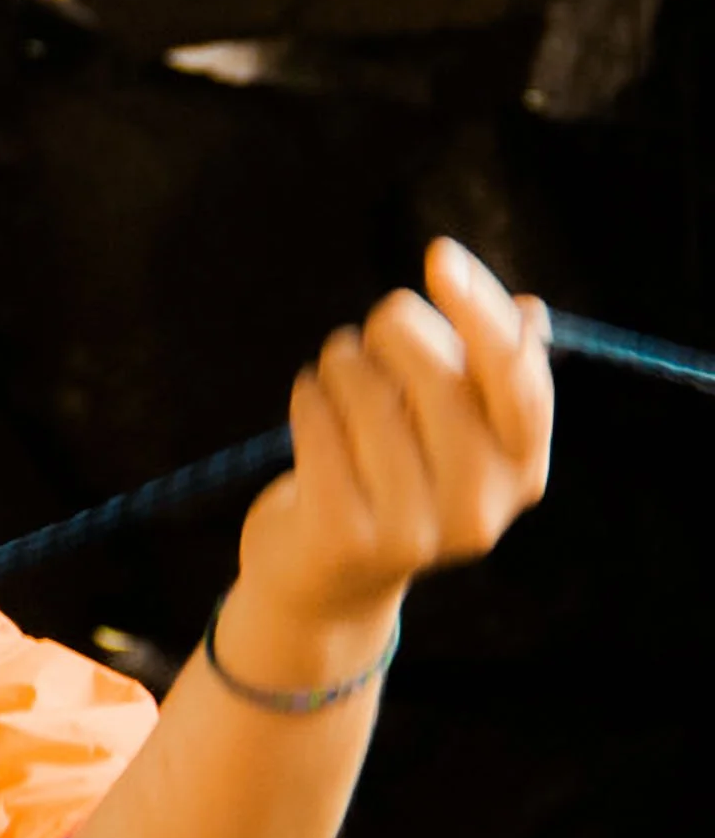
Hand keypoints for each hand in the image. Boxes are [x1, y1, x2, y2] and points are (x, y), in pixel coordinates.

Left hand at [235, 238, 554, 637]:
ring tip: (336, 363)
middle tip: (371, 324)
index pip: (516, 379)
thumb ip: (486, 375)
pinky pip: (320, 431)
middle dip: (398, 330)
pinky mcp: (344, 537)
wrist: (325, 582)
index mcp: (521, 474)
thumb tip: (530, 311)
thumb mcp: (448, 431)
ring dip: (344, 362)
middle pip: (440, 380)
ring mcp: (412, 532)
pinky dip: (309, 397)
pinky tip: (307, 395)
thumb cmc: (392, 478)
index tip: (439, 255)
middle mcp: (478, 509)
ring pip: (371, 400)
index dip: (481, 311)